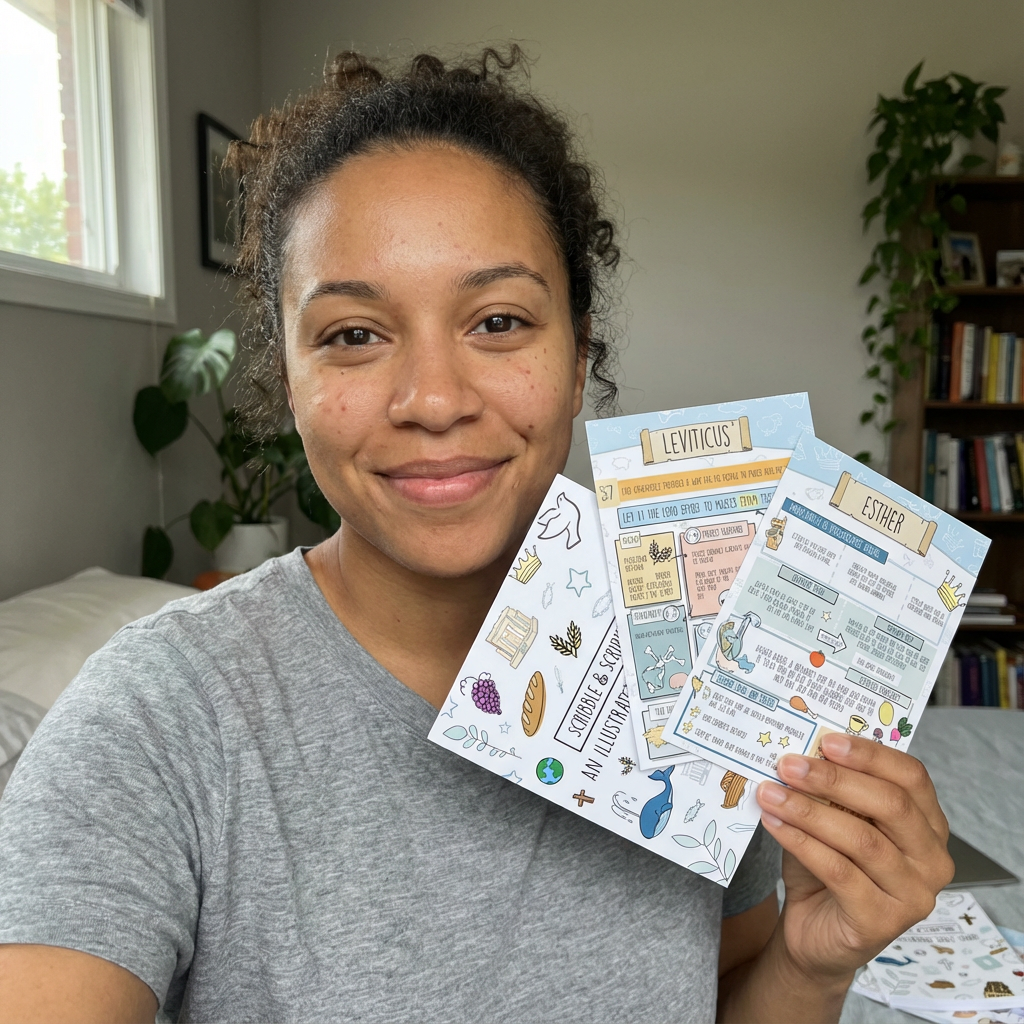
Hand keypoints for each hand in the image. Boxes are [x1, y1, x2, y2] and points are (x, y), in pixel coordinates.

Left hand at [755, 733, 954, 986]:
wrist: (814, 932)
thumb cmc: (827, 868)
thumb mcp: (832, 819)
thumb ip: (830, 790)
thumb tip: (803, 749)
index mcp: (929, 825)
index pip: (912, 777)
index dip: (870, 755)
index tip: (826, 741)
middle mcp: (932, 860)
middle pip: (891, 805)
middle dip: (834, 779)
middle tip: (789, 765)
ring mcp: (913, 895)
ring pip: (862, 840)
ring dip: (808, 810)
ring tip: (770, 792)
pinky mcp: (882, 922)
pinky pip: (839, 872)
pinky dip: (801, 842)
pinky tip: (774, 823)